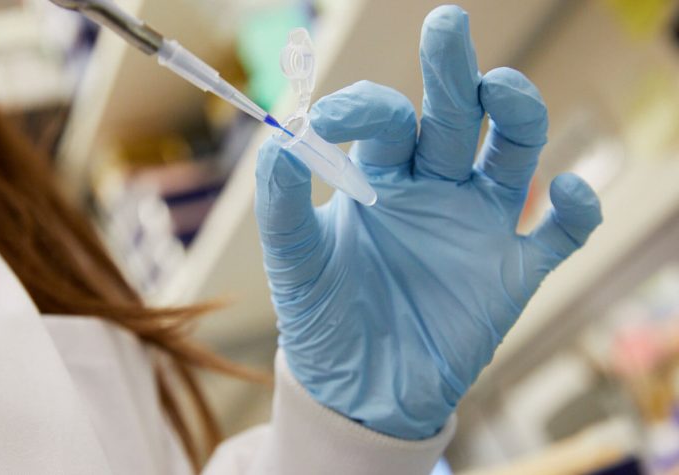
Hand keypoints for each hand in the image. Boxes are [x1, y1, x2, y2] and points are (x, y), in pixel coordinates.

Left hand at [254, 5, 601, 438]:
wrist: (358, 391)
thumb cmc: (322, 320)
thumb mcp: (293, 262)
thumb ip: (282, 202)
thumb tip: (279, 136)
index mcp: (381, 179)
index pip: (386, 122)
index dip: (365, 109)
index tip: (330, 120)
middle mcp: (434, 190)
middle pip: (453, 116)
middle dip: (451, 72)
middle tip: (445, 25)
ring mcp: (476, 227)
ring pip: (512, 154)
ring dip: (516, 117)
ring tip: (500, 91)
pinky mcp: (511, 273)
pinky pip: (558, 235)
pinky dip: (576, 212)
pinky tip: (570, 194)